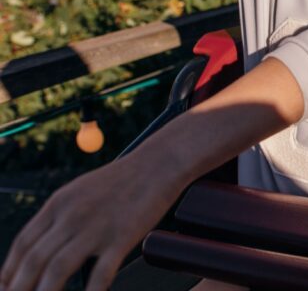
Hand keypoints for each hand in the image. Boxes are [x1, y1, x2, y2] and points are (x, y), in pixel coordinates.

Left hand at [0, 154, 182, 290]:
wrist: (160, 163)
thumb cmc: (124, 179)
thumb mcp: (81, 191)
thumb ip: (60, 218)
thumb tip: (42, 248)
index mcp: (59, 203)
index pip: (22, 244)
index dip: (8, 272)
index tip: (5, 288)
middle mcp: (72, 215)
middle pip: (34, 260)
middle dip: (19, 288)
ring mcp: (96, 227)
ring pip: (57, 269)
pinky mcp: (122, 236)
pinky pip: (101, 273)